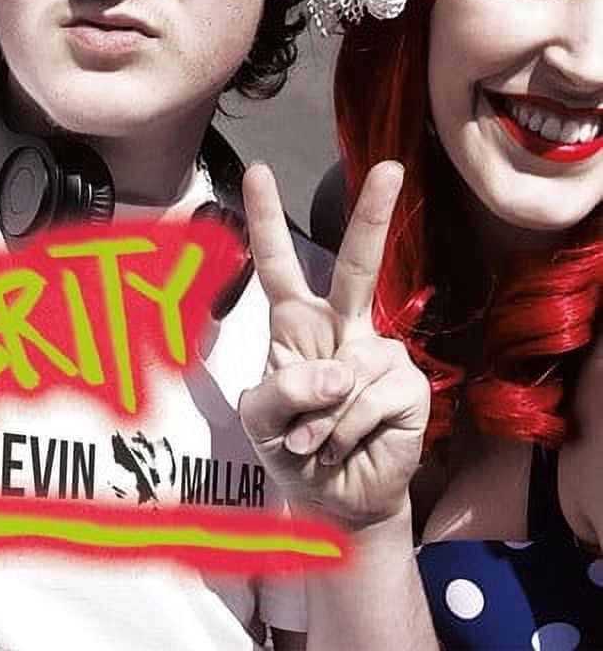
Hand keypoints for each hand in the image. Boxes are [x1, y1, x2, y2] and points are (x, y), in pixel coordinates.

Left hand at [239, 161, 428, 527]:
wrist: (332, 499)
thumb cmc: (290, 447)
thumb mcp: (258, 418)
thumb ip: (282, 389)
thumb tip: (337, 372)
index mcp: (295, 323)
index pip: (277, 264)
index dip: (264, 219)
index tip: (258, 171)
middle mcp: (341, 327)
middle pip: (355, 265)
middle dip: (374, 214)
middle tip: (392, 168)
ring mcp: (378, 352)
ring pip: (347, 368)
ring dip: (320, 420)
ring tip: (318, 441)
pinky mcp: (409, 386)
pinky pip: (370, 399)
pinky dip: (346, 431)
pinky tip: (348, 444)